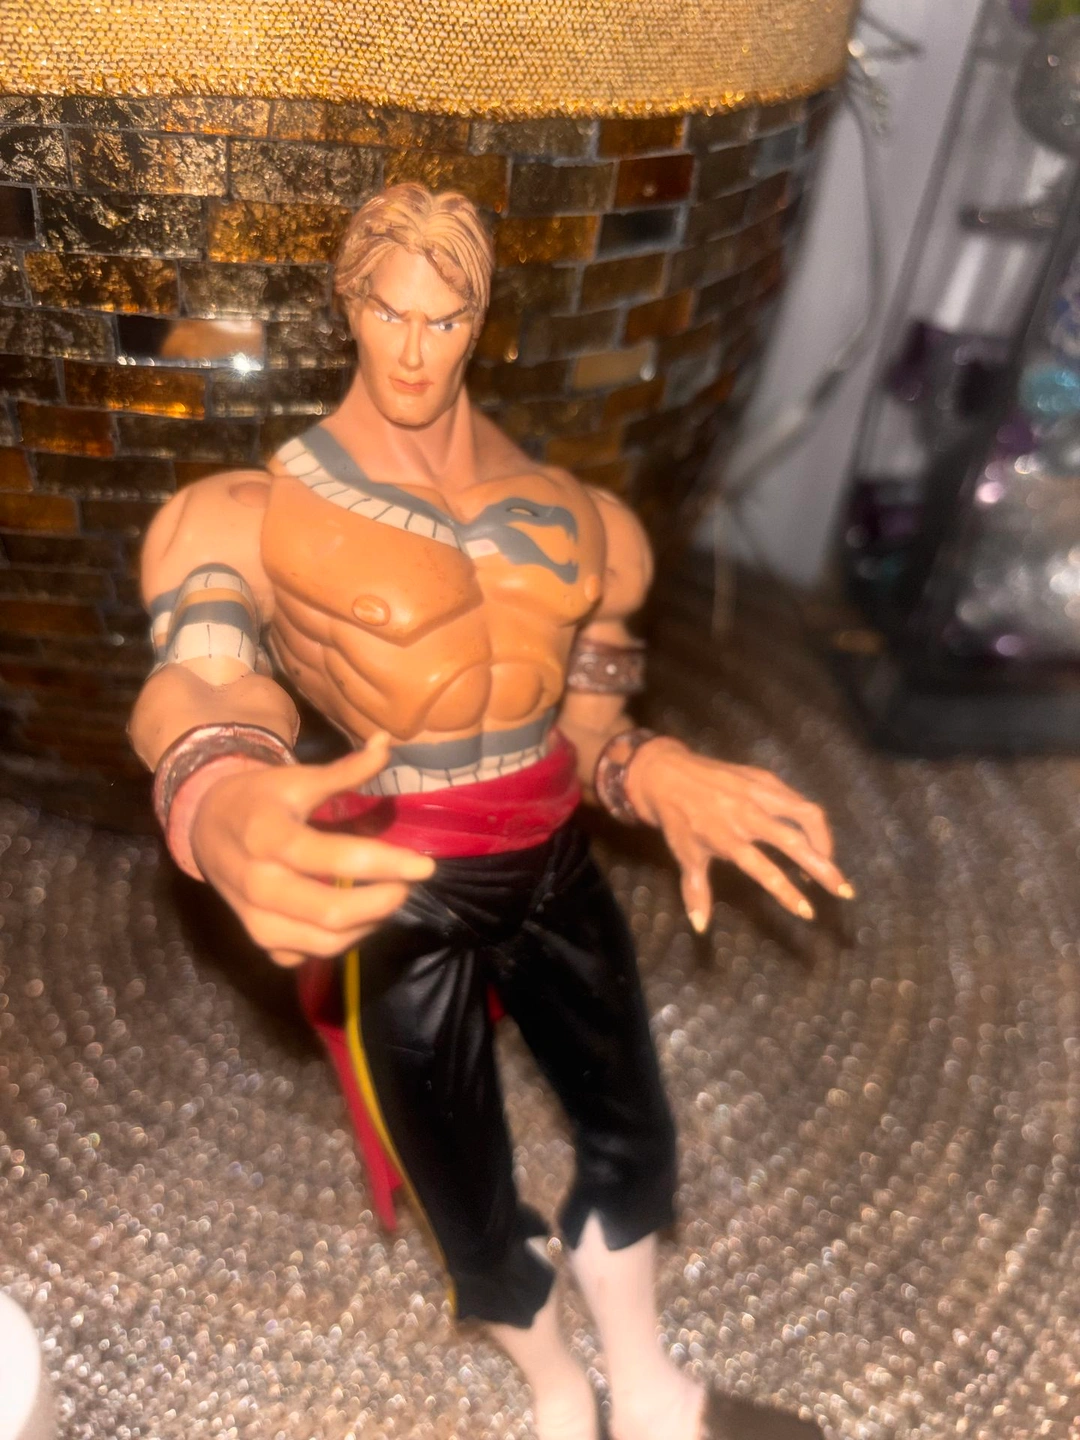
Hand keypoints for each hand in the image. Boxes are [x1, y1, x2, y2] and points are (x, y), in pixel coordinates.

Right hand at [189, 732, 434, 966]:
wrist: (205, 828)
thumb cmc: (260, 799)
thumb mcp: (296, 779)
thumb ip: (344, 771)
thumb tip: (385, 744)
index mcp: (267, 836)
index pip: (334, 858)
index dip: (386, 864)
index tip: (425, 865)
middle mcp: (257, 884)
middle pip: (330, 912)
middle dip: (382, 901)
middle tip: (409, 883)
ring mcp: (255, 919)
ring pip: (324, 943)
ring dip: (369, 924)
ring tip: (390, 897)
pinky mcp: (260, 942)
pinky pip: (310, 955)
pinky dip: (343, 941)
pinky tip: (360, 918)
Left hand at [626, 737, 852, 930]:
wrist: (667, 773)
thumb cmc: (677, 820)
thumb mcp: (685, 856)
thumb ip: (697, 892)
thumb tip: (701, 927)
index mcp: (728, 839)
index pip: (765, 870)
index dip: (788, 893)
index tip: (808, 912)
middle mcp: (747, 815)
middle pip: (795, 842)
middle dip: (824, 868)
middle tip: (843, 891)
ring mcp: (759, 793)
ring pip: (806, 814)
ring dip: (825, 840)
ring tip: (829, 862)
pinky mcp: (764, 777)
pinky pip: (796, 799)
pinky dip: (809, 820)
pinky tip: (812, 836)